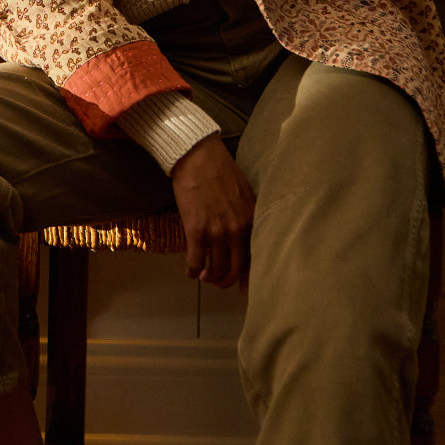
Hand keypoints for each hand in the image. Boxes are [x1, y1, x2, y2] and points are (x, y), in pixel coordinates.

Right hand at [170, 135, 254, 289]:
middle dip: (226, 280)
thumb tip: (242, 234)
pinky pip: (195, 261)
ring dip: (209, 276)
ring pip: (215, 268)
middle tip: (219, 282)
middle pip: (235, 268)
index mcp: (251, 219)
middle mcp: (238, 229)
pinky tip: (189, 272)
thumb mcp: (244, 192)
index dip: (249, 277)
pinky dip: (192, 271)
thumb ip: (246, 215)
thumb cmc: (219, 169)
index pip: (255, 256)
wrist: (197, 156)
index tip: (243, 288)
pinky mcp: (196, 231)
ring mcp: (217, 232)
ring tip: (203, 276)